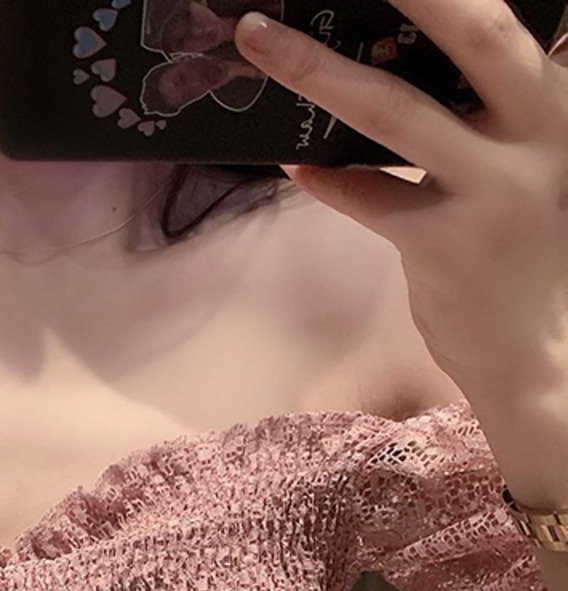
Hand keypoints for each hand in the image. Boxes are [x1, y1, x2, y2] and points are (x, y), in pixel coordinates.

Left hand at [232, 2, 567, 408]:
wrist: (541, 351)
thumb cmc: (525, 246)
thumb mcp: (527, 161)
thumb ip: (485, 113)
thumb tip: (394, 60)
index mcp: (561, 102)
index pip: (509, 22)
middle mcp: (542, 134)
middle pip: (473, 35)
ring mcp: (493, 190)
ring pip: (391, 113)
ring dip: (314, 71)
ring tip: (258, 40)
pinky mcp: (443, 244)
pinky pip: (365, 196)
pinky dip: (325, 176)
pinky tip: (295, 159)